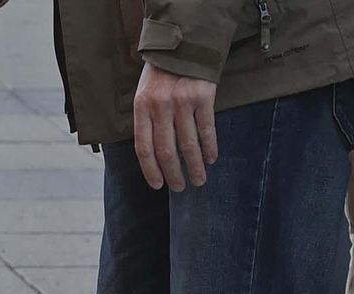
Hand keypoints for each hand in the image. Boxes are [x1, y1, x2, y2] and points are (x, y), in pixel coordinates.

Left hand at [133, 64, 218, 190]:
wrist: (183, 45)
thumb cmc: (160, 75)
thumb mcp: (143, 94)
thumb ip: (146, 121)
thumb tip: (151, 155)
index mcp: (141, 108)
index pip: (143, 147)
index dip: (150, 170)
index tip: (158, 185)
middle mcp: (161, 106)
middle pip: (166, 150)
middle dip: (174, 173)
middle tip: (181, 187)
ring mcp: (183, 102)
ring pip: (188, 143)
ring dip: (195, 165)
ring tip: (199, 180)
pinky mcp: (203, 97)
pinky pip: (207, 129)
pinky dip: (210, 147)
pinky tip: (211, 158)